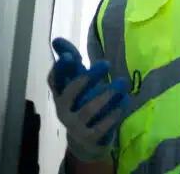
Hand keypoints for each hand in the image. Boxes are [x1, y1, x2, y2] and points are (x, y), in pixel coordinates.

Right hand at [48, 38, 128, 162]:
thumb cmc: (81, 104)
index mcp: (60, 95)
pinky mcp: (90, 137)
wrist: (86, 141)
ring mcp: (75, 126)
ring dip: (107, 95)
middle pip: (70, 94)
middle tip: (106, 63)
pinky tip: (125, 99)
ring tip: (123, 82)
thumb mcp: (77, 84)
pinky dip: (114, 112)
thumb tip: (57, 40)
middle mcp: (63, 110)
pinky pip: (102, 125)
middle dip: (87, 78)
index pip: (54, 81)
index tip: (70, 56)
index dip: (60, 69)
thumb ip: (71, 64)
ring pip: (88, 110)